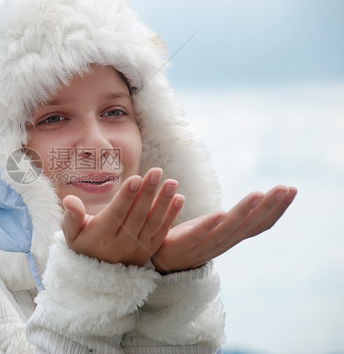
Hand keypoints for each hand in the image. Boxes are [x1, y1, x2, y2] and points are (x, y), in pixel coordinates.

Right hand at [61, 168, 184, 265]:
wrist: (96, 273)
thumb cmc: (82, 243)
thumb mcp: (71, 233)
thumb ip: (71, 216)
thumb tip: (69, 200)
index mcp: (102, 236)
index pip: (116, 213)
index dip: (126, 196)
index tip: (135, 178)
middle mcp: (122, 243)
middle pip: (137, 215)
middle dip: (148, 192)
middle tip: (157, 171)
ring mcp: (138, 248)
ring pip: (153, 222)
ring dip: (163, 202)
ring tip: (171, 182)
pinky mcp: (149, 250)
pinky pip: (162, 231)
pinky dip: (172, 215)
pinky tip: (179, 198)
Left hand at [151, 185, 297, 272]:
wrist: (159, 261)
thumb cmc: (188, 239)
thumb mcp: (215, 226)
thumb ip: (233, 218)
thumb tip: (255, 201)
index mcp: (230, 236)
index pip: (259, 223)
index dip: (277, 208)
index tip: (291, 190)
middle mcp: (223, 242)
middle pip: (251, 225)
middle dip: (270, 206)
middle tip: (287, 188)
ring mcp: (205, 246)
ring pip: (229, 228)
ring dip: (245, 211)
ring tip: (259, 194)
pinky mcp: (184, 245)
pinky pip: (199, 235)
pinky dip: (211, 225)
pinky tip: (220, 213)